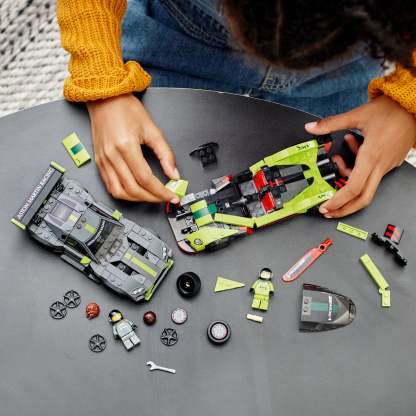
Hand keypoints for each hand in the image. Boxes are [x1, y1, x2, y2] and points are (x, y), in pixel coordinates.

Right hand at [87, 94, 179, 202]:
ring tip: (152, 196)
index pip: (146, 178)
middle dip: (152, 197)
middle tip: (165, 198)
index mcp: (126, 146)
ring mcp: (103, 161)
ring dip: (138, 199)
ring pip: (120, 192)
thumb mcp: (152, 129)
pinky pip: (110, 186)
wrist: (105, 99)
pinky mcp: (99, 163)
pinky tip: (136, 192)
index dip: (161, 191)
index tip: (172, 196)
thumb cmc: (126, 110)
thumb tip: (174, 174)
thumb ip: (165, 154)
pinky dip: (125, 194)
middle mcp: (112, 156)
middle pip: (133, 188)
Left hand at [305, 95, 415, 217]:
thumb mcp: (357, 115)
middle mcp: (380, 165)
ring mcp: (387, 166)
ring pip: (366, 184)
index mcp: (371, 157)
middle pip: (363, 198)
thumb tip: (311, 127)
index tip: (326, 207)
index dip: (338, 201)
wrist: (413, 105)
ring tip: (338, 160)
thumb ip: (331, 123)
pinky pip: (372, 173)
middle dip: (344, 208)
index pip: (353, 188)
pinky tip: (355, 148)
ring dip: (349, 178)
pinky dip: (358, 168)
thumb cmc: (391, 109)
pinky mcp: (391, 162)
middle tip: (328, 211)